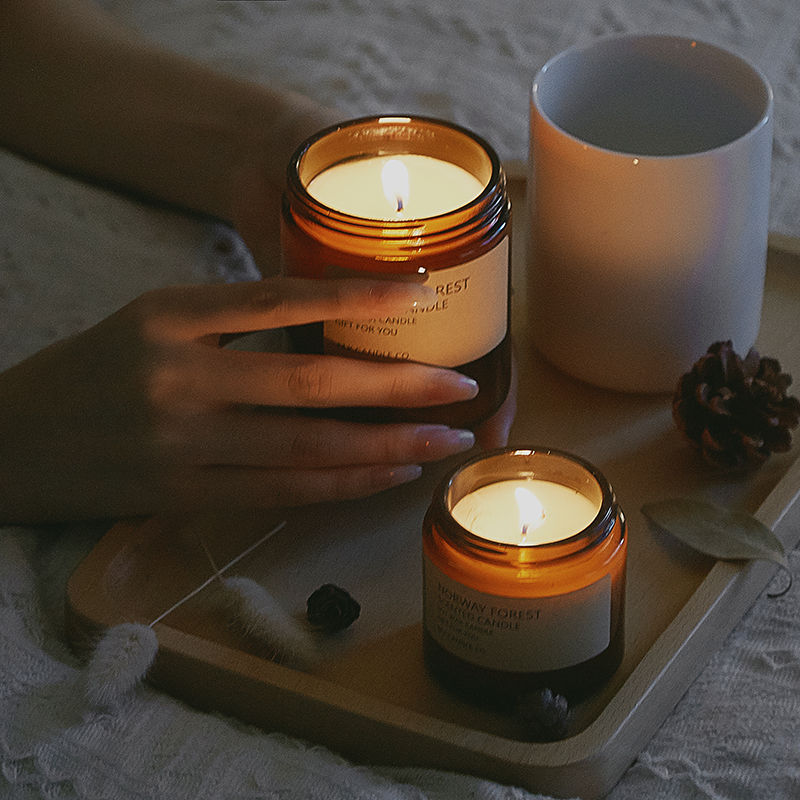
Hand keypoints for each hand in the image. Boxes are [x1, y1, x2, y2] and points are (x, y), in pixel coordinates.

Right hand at [0, 278, 484, 522]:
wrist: (11, 439)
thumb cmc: (92, 369)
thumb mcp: (153, 319)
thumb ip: (232, 323)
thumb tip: (331, 330)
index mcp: (170, 313)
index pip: (282, 299)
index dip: (359, 297)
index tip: (423, 294)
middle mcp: (178, 375)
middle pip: (310, 381)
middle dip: (397, 386)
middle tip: (462, 387)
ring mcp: (181, 442)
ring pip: (305, 447)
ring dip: (385, 446)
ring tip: (444, 440)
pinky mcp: (182, 494)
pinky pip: (280, 493)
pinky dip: (342, 486)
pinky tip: (388, 476)